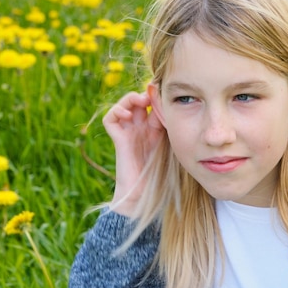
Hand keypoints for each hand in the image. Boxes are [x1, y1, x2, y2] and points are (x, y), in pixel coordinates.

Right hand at [102, 90, 164, 216]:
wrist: (145, 194)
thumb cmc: (162, 176)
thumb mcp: (172, 145)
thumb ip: (172, 127)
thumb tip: (178, 106)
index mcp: (154, 130)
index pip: (154, 105)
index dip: (159, 97)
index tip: (167, 93)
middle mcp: (140, 129)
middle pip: (139, 101)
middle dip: (146, 94)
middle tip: (154, 95)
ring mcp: (128, 133)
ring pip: (124, 105)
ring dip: (131, 98)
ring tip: (141, 101)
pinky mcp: (118, 139)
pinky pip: (110, 118)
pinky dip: (116, 110)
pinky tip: (127, 114)